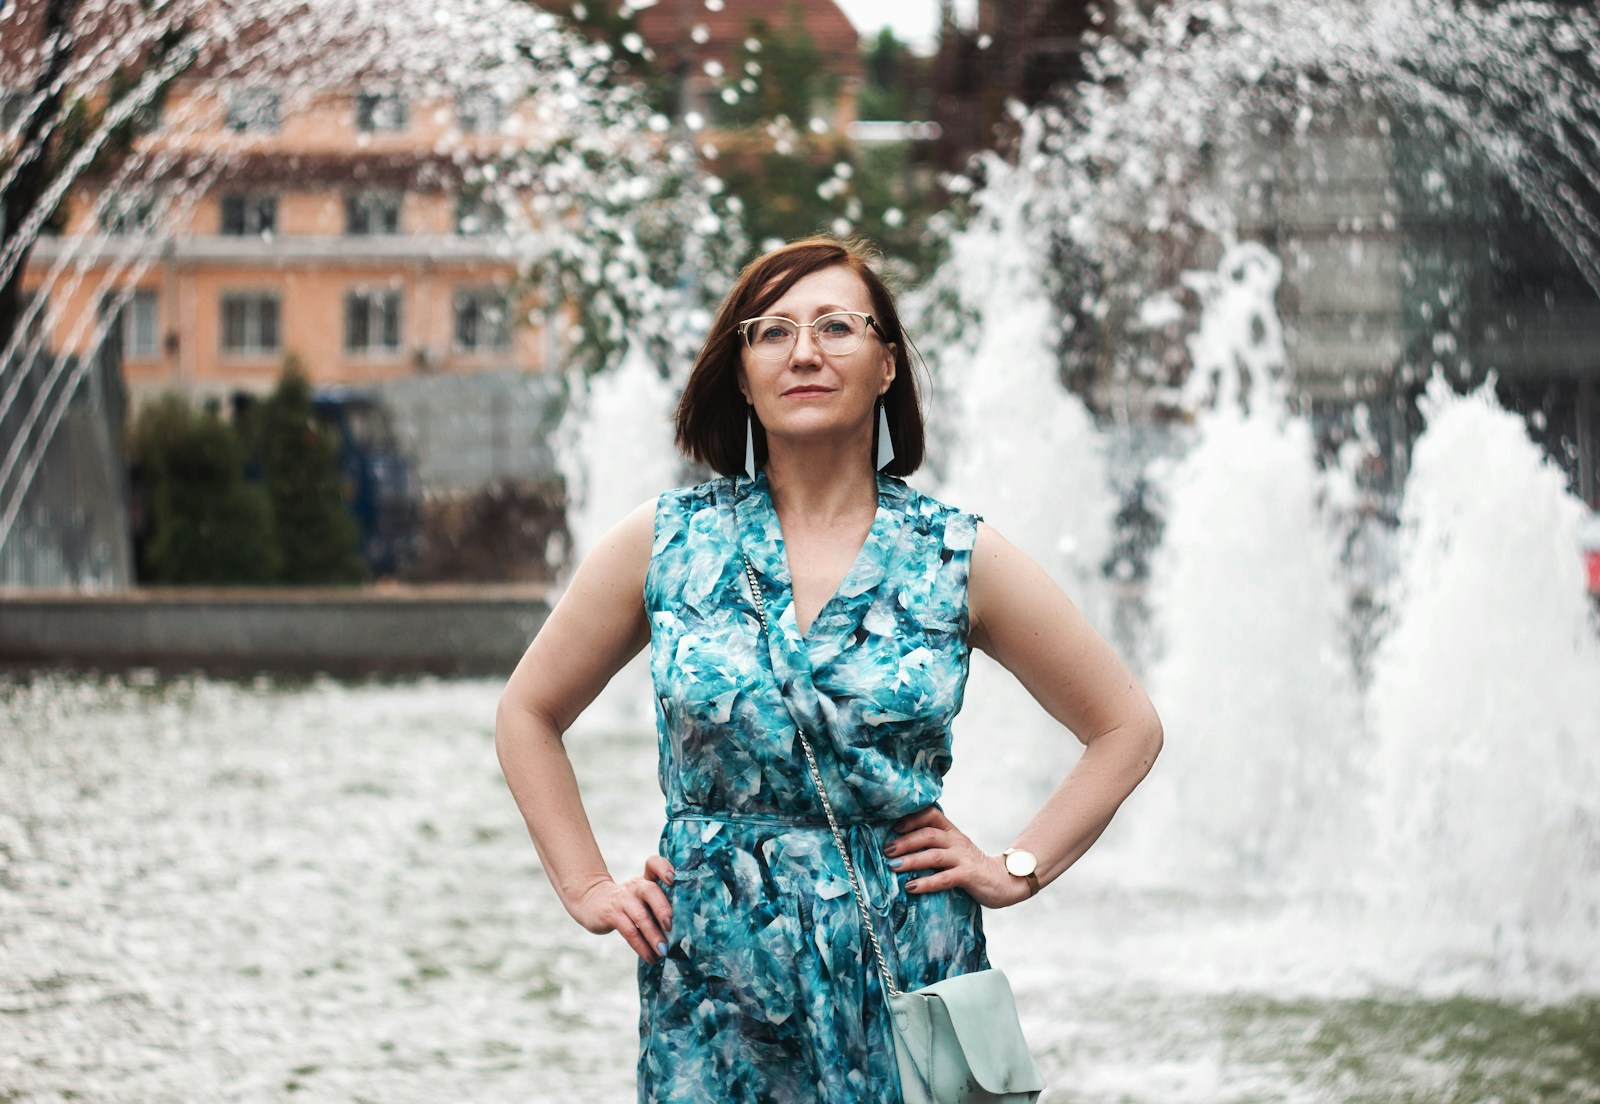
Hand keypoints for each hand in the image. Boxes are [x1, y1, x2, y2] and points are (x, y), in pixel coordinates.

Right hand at [571, 855, 675, 962]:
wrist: (591, 901)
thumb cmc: (627, 902)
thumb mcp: (641, 896)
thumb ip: (659, 904)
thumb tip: (683, 930)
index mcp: (645, 879)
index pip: (653, 863)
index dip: (663, 868)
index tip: (673, 879)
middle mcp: (635, 886)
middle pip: (650, 891)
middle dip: (662, 909)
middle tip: (671, 927)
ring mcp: (623, 900)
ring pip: (640, 916)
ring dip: (654, 936)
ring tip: (664, 951)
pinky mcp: (612, 915)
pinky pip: (629, 932)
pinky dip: (642, 947)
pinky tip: (651, 957)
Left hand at [883, 807, 1031, 908]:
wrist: (1004, 880)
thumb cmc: (971, 866)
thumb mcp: (954, 850)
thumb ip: (934, 846)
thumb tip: (899, 849)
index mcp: (952, 832)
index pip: (932, 814)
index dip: (912, 818)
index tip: (894, 827)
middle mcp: (957, 841)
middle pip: (928, 834)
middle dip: (905, 841)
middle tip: (887, 850)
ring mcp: (963, 858)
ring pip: (934, 854)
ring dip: (911, 860)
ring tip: (893, 866)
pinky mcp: (968, 875)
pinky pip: (944, 878)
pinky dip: (926, 882)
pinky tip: (911, 888)